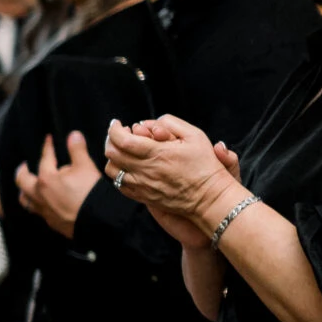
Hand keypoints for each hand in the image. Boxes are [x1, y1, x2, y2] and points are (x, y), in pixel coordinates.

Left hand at [15, 131, 101, 238]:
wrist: (99, 222)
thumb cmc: (91, 193)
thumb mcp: (86, 167)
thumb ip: (77, 150)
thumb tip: (73, 135)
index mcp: (46, 179)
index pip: (45, 158)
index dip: (47, 147)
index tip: (48, 139)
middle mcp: (39, 195)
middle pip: (22, 181)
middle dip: (22, 171)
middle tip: (24, 166)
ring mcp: (43, 210)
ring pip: (25, 199)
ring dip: (24, 191)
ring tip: (27, 187)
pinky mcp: (50, 222)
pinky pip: (36, 211)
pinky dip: (35, 205)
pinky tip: (41, 203)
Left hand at [105, 114, 239, 228]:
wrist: (210, 198)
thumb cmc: (206, 165)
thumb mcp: (195, 136)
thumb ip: (171, 123)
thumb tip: (149, 123)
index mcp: (157, 153)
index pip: (122, 140)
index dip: (114, 129)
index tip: (116, 123)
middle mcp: (145, 170)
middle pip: (112, 153)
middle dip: (110, 139)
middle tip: (119, 133)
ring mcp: (142, 185)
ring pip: (112, 170)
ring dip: (113, 157)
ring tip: (122, 150)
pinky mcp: (143, 196)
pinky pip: (120, 185)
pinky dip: (118, 173)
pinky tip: (128, 166)